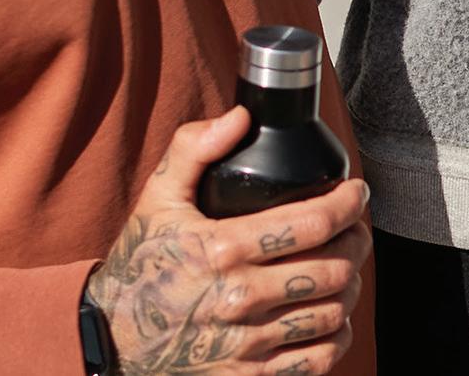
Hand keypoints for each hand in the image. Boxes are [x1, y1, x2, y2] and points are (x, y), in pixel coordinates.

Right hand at [85, 109, 370, 374]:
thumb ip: (193, 148)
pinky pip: (317, 360)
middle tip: (357, 229)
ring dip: (350, 287)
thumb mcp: (157, 198)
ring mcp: (246, 343)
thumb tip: (241, 116)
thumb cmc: (141, 261)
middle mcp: (238, 299)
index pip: (311, 223)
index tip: (357, 192)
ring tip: (346, 267)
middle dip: (357, 242)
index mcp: (221, 249)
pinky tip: (331, 315)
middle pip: (332, 269)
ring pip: (331, 313)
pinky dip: (336, 337)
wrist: (110, 336)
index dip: (348, 204)